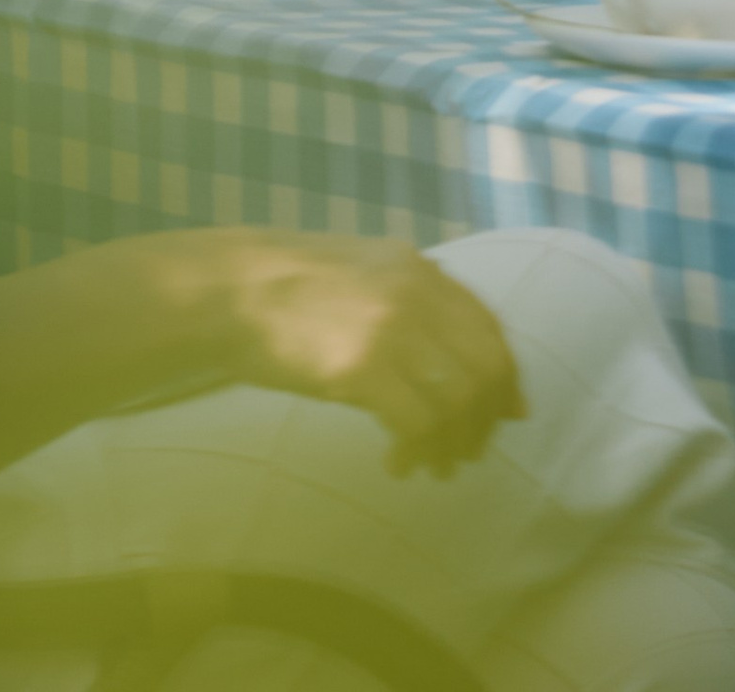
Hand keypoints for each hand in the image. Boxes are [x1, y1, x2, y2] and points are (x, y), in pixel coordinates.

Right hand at [147, 232, 525, 476]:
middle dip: (484, 421)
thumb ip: (416, 307)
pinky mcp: (361, 367)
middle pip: (485, 368)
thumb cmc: (291, 289)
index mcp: (418, 268)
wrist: (229, 290)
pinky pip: (417, 425)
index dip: (504, 377)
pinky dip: (417, 452)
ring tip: (430, 465)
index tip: (505, 415)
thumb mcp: (365, 276)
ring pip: (458, 402)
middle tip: (466, 453)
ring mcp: (391, 328)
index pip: (489, 328)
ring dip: (452, 445)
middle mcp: (415, 292)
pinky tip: (397, 465)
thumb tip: (454, 359)